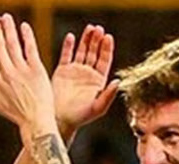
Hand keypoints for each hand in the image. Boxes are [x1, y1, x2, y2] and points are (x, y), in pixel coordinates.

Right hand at [0, 14, 54, 132]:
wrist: (35, 121)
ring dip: (9, 29)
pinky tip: (24, 26)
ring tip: (7, 17)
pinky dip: (26, 36)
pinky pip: (30, 49)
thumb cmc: (15, 114)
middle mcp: (7, 72)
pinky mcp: (36, 70)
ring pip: (13, 44)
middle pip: (0, 46)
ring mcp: (21, 70)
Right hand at [52, 24, 118, 138]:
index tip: (108, 37)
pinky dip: (68, 46)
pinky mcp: (62, 71)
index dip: (106, 49)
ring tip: (89, 28)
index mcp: (98, 81)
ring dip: (85, 39)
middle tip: (99, 29)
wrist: (60, 120)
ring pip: (82, 51)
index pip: (104, 60)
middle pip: (94, 52)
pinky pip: (66, 55)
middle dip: (97, 40)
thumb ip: (108, 95)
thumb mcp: (97, 108)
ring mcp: (75, 71)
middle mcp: (88, 74)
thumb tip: (118, 82)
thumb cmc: (80, 117)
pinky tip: (71, 37)